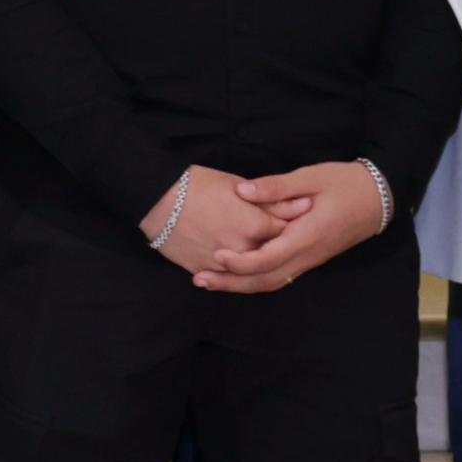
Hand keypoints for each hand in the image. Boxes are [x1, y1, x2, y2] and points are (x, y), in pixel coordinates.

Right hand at [141, 167, 277, 286]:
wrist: (157, 201)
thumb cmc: (197, 185)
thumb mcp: (237, 186)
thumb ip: (273, 200)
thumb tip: (304, 205)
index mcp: (257, 227)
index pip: (285, 230)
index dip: (288, 222)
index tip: (288, 216)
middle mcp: (245, 251)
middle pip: (270, 251)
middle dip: (273, 242)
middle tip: (264, 228)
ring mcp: (224, 265)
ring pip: (248, 268)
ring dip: (251, 256)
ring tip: (241, 239)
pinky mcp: (205, 271)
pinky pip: (224, 276)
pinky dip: (229, 267)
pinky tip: (227, 255)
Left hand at [209, 161, 393, 291]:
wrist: (379, 199)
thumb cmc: (345, 184)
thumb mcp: (311, 177)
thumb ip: (276, 187)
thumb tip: (242, 191)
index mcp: (306, 236)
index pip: (269, 259)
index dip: (241, 262)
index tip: (216, 255)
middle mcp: (307, 255)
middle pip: (266, 280)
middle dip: (232, 283)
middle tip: (200, 279)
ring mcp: (310, 260)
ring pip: (273, 281)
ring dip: (241, 285)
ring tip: (211, 281)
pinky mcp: (310, 258)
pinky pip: (281, 275)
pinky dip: (257, 279)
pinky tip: (238, 274)